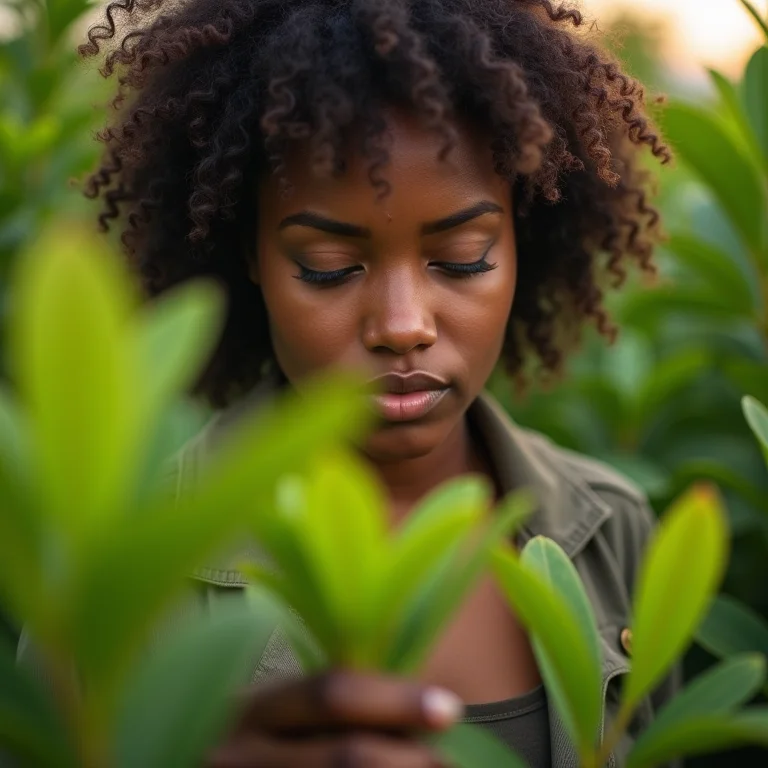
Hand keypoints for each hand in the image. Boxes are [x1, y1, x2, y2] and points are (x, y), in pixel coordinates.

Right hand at [207, 669, 463, 766]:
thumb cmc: (262, 749)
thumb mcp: (282, 719)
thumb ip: (330, 709)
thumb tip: (423, 711)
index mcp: (256, 709)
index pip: (331, 694)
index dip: (395, 699)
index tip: (449, 708)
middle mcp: (240, 754)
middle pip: (344, 758)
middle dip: (409, 761)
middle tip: (452, 763)